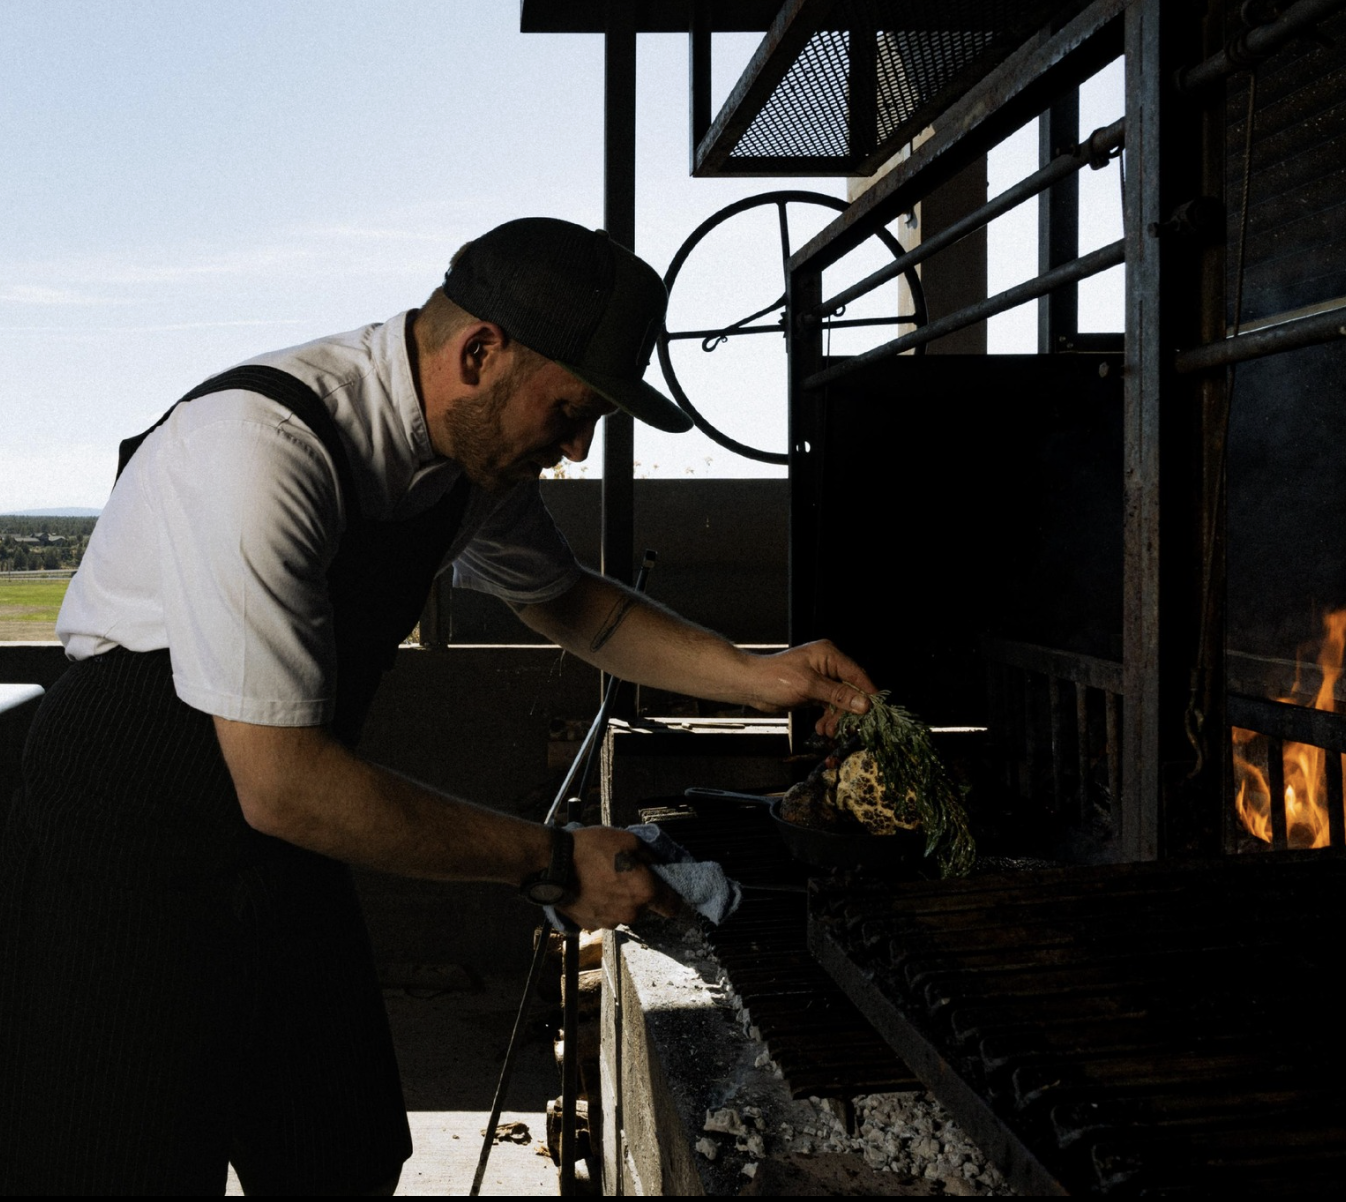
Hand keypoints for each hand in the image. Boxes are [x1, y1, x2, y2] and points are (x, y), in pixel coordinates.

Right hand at [560, 826, 681, 929]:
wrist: (553, 865)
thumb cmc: (591, 849)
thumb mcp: (628, 839)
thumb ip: (649, 855)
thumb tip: (658, 864)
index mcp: (644, 892)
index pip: (673, 907)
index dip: (671, 896)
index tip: (664, 887)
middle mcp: (631, 912)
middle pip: (646, 907)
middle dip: (640, 893)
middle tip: (624, 874)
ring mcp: (610, 922)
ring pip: (625, 912)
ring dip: (620, 899)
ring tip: (603, 879)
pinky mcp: (592, 925)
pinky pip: (606, 915)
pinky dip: (603, 905)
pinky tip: (591, 889)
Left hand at [748, 640, 876, 736]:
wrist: (752, 686)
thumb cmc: (776, 679)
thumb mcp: (809, 687)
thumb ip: (838, 695)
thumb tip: (864, 704)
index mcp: (829, 655)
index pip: (856, 674)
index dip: (867, 694)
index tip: (875, 713)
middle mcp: (828, 665)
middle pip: (850, 690)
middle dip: (847, 711)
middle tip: (844, 728)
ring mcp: (822, 679)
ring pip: (840, 701)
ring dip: (836, 718)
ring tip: (827, 731)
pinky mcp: (815, 692)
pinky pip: (830, 706)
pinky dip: (828, 718)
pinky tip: (822, 728)